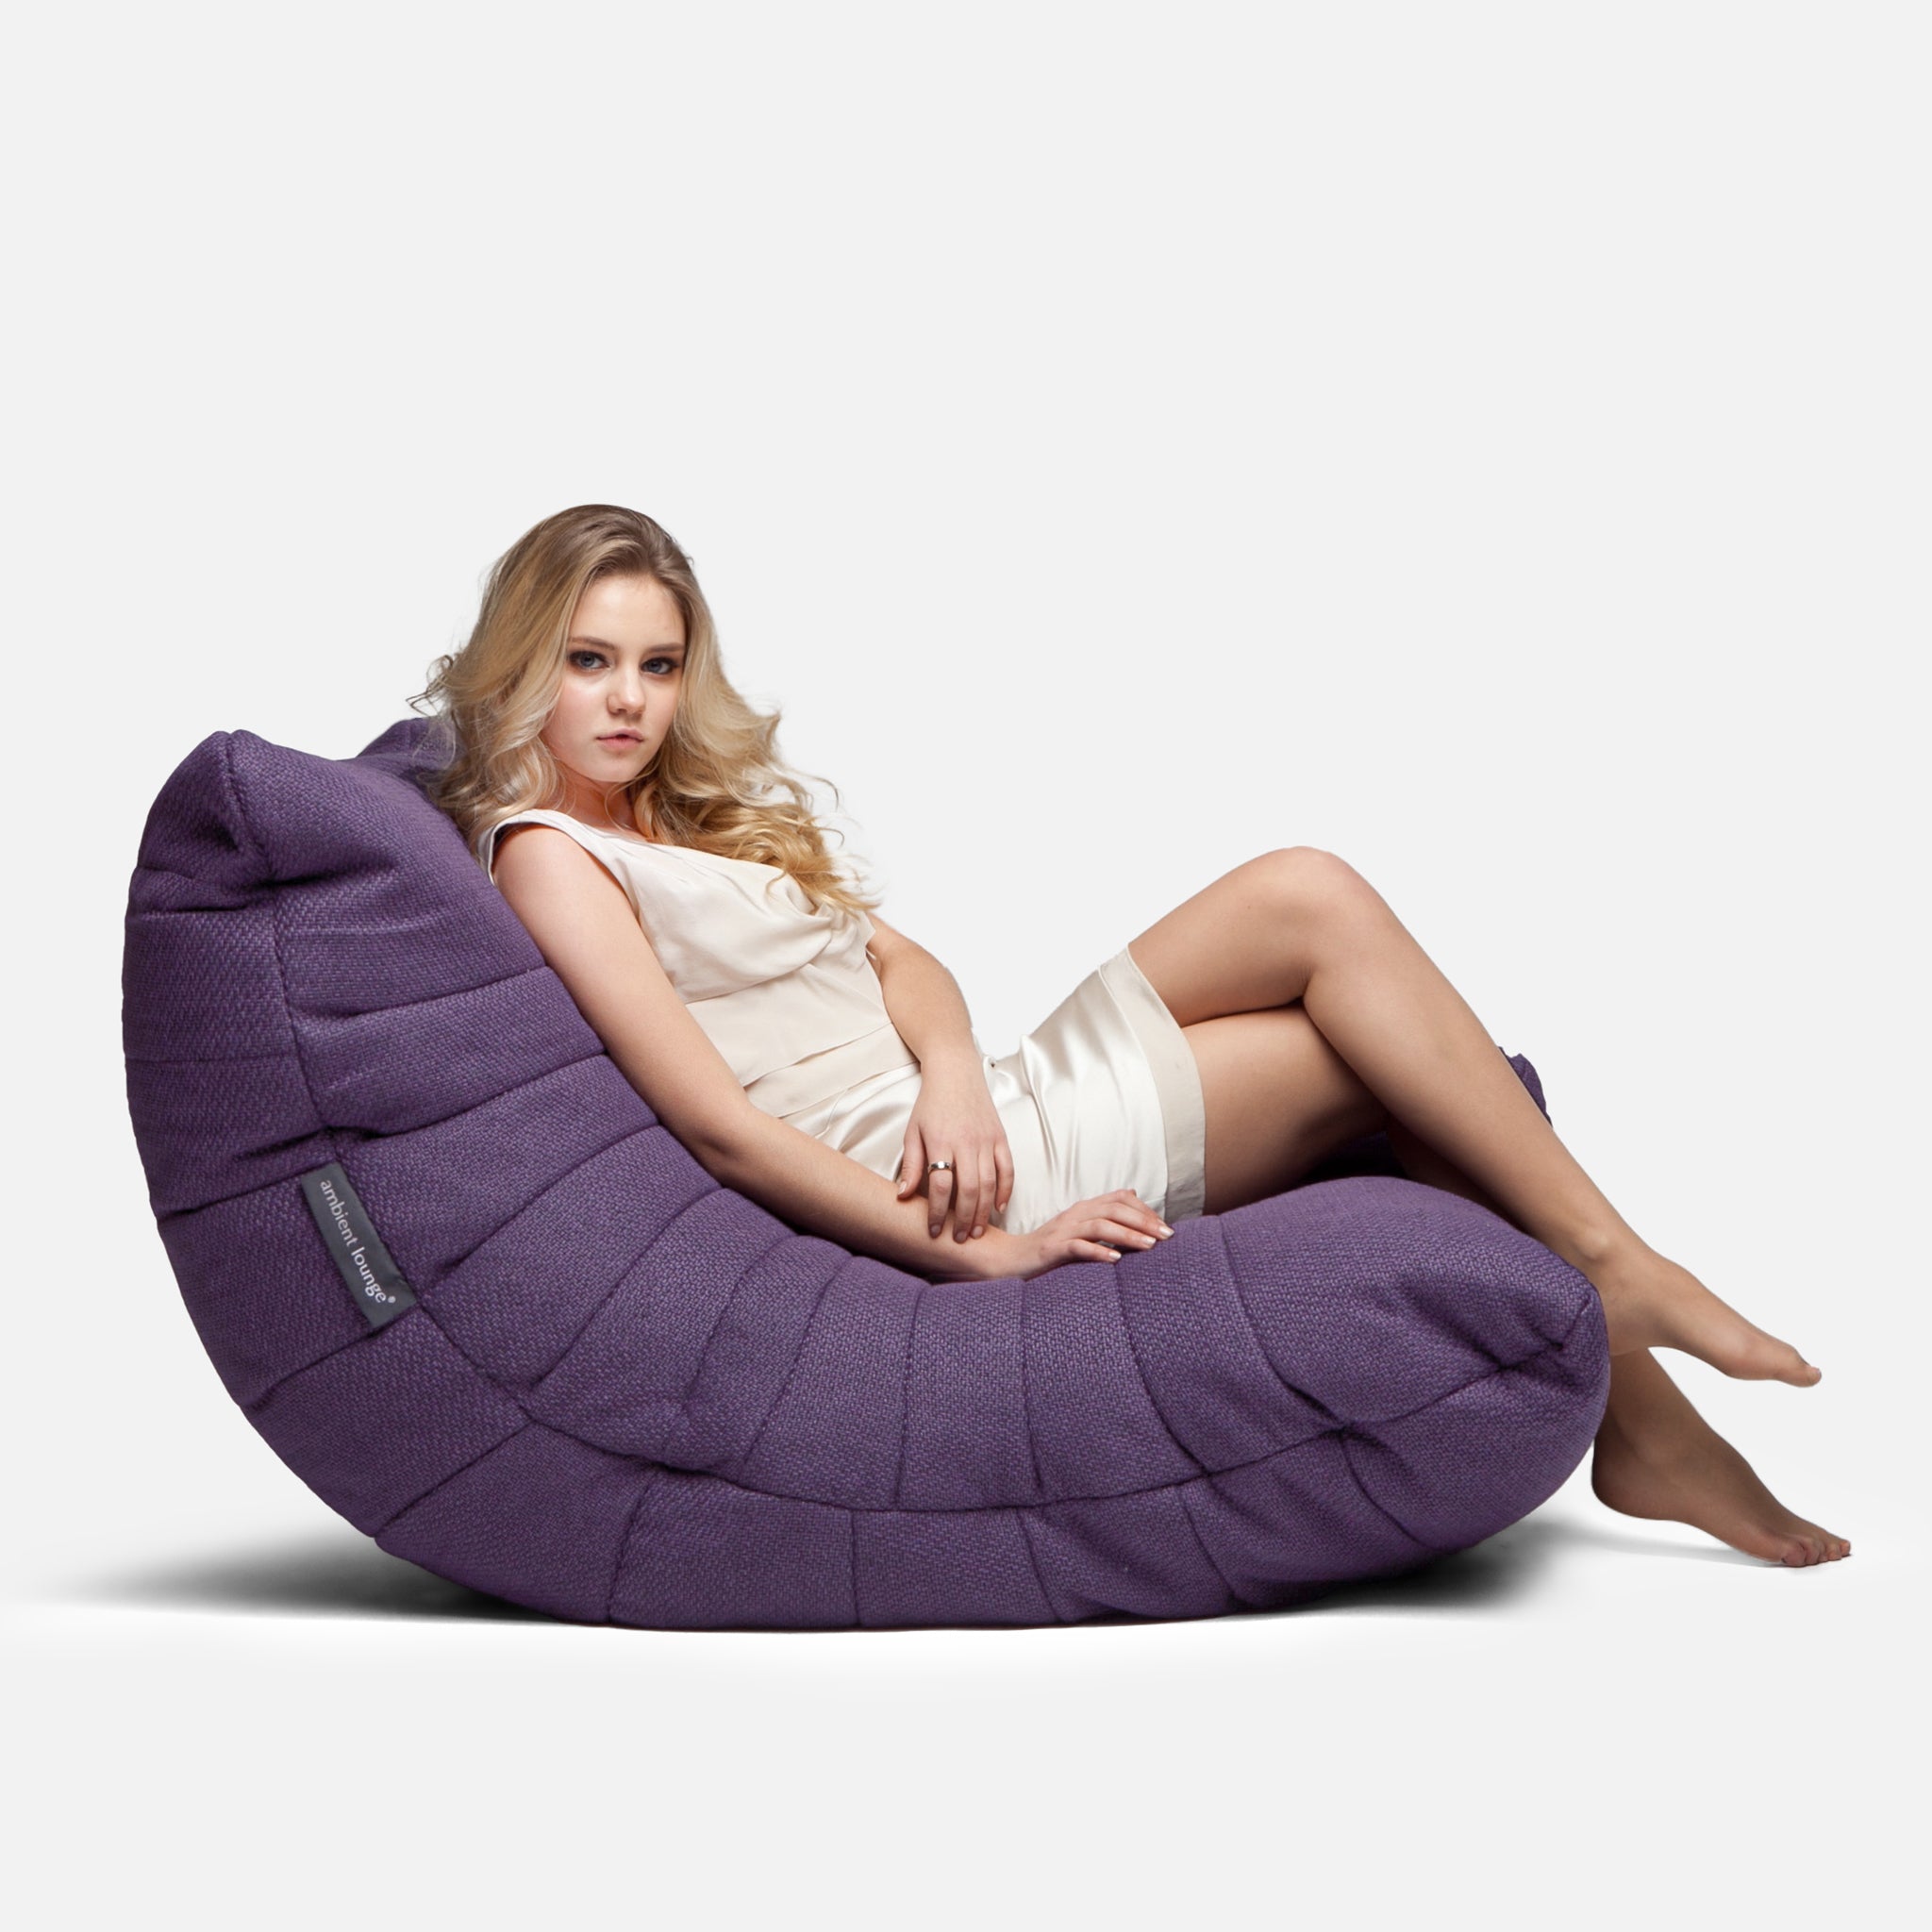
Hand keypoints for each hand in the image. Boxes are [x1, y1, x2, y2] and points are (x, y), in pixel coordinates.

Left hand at [896, 1056, 1014, 1242]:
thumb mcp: (913, 1132)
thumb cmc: (930, 1105)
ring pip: (989, 1183)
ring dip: (984, 1211)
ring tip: (977, 1231)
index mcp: (940, 1141)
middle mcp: (966, 1142)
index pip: (940, 1186)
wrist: (956, 1073)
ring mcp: (986, 1140)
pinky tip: (999, 1208)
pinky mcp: (1000, 1137)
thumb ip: (911, 1165)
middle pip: (968, 1189)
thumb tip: (902, 1196)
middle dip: (963, 1219)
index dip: (936, 1212)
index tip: (933, 1231)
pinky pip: (1007, 1169)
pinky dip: (1006, 1190)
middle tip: (959, 1239)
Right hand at [975, 1189, 1174, 1281]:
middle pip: (1114, 1209)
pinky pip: (1077, 1247)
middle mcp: (1076, 1214)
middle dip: (1143, 1221)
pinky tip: (1115, 1259)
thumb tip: (1134, 1197)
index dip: (1144, 1210)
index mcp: (1085, 1208)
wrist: (1012, 1259)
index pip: (1120, 1198)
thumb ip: (1105, 1216)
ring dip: (1127, 1235)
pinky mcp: (1052, 1249)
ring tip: (1149, 1246)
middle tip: (1166, 1236)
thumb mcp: (1081, 1230)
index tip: (1164, 1227)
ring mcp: (1063, 1231)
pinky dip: (1098, 1251)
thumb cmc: (1051, 1248)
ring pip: (1100, 1225)